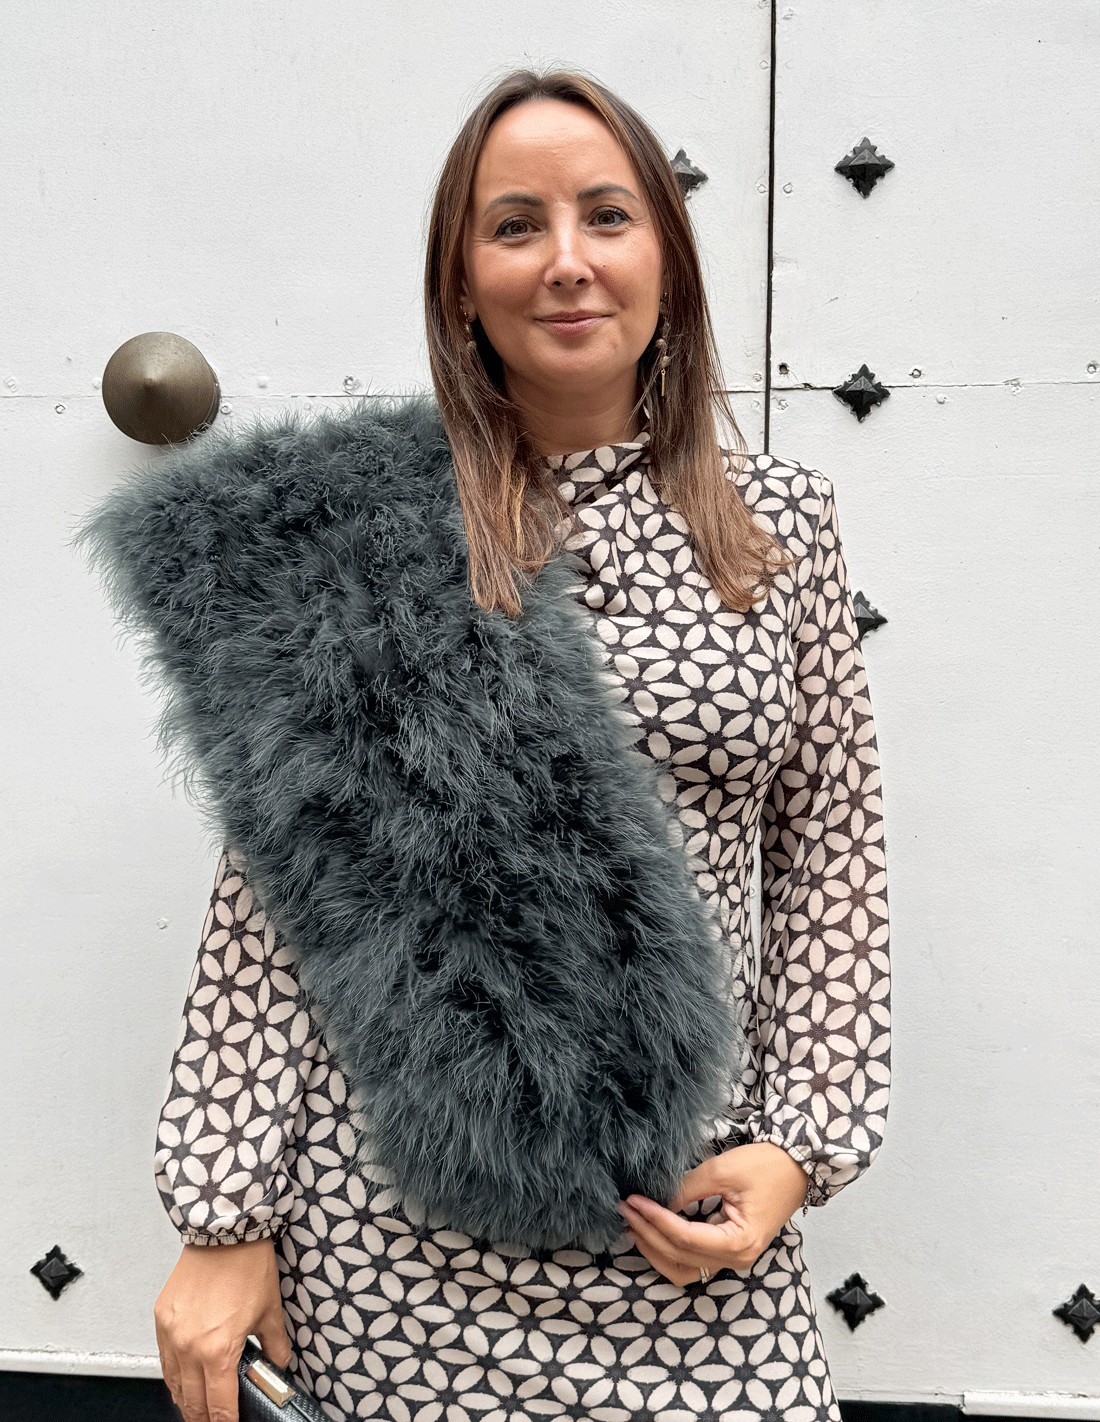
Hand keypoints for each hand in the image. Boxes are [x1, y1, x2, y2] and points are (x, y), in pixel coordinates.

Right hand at [154, 1236, 291, 1421]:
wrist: (224, 1230)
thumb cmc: (246, 1264)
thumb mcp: (271, 1311)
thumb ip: (275, 1346)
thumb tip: (279, 1364)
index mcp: (218, 1351)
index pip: (219, 1407)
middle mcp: (189, 1347)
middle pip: (192, 1403)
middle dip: (204, 1419)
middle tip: (215, 1421)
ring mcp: (171, 1334)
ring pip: (174, 1385)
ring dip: (186, 1401)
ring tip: (198, 1408)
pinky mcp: (161, 1319)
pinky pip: (163, 1360)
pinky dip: (174, 1376)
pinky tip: (183, 1379)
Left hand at [618, 1141, 809, 1286]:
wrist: (796, 1166)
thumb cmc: (767, 1166)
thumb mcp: (723, 1170)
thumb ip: (687, 1188)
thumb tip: (655, 1199)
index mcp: (739, 1243)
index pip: (685, 1238)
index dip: (655, 1219)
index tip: (633, 1200)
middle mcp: (736, 1260)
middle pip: (680, 1257)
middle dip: (648, 1233)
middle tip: (626, 1208)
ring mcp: (733, 1259)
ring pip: (683, 1269)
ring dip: (655, 1249)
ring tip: (633, 1223)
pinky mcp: (727, 1251)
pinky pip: (692, 1262)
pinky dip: (668, 1251)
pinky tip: (651, 1231)